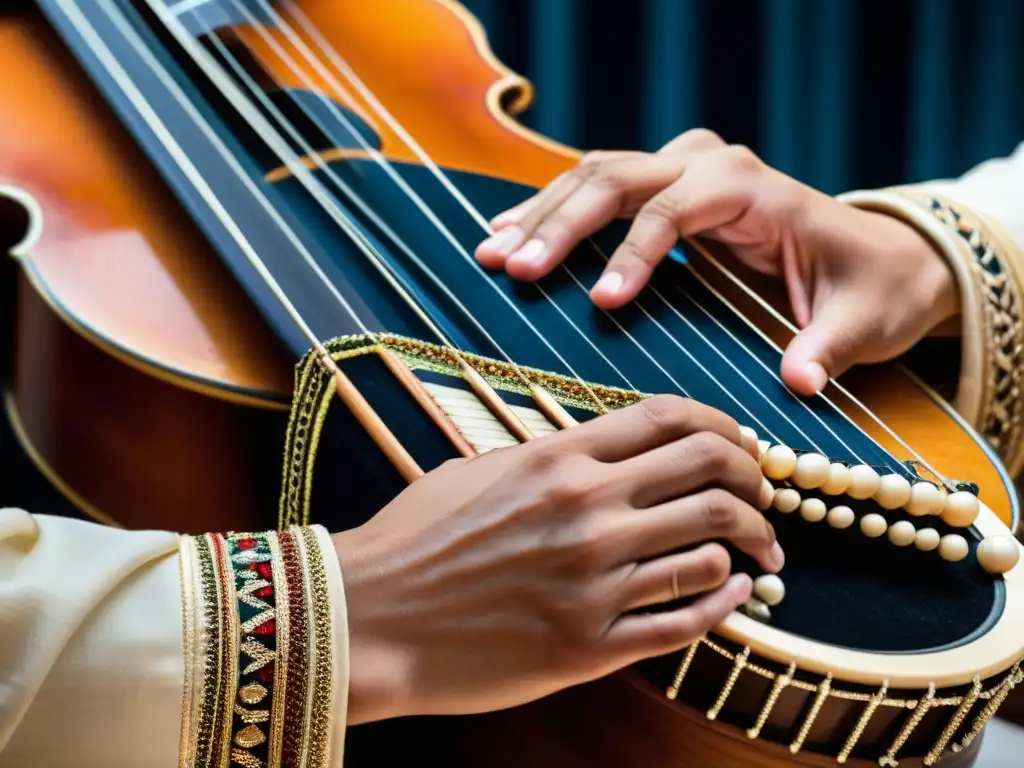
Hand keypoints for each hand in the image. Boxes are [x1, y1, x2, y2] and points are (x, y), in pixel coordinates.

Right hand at [333, 395, 780, 722]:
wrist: (366, 617)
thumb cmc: (414, 540)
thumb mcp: (479, 472)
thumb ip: (551, 460)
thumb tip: (607, 457)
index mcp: (558, 460)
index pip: (673, 419)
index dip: (725, 427)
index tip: (739, 445)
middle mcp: (585, 513)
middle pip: (710, 477)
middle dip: (755, 483)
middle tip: (764, 499)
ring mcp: (590, 582)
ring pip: (709, 550)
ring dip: (749, 547)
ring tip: (758, 553)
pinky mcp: (586, 647)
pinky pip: (682, 622)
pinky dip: (724, 605)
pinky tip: (737, 596)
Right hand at [475, 129, 960, 395]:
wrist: (878, 256)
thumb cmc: (868, 288)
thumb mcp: (861, 321)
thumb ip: (828, 348)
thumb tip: (798, 384)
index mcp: (751, 188)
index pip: (674, 209)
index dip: (633, 253)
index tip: (600, 302)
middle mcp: (710, 165)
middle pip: (618, 177)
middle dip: (562, 224)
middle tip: (513, 268)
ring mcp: (683, 169)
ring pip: (596, 173)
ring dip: (542, 213)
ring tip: (491, 253)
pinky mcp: (665, 188)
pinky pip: (597, 187)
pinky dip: (552, 210)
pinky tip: (508, 234)